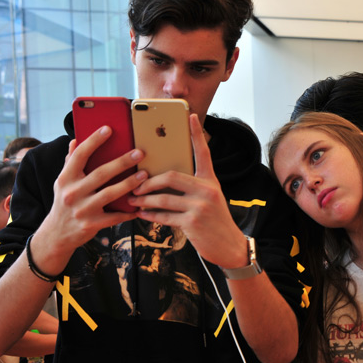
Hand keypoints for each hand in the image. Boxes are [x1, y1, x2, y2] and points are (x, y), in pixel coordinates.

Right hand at [38, 126, 147, 260]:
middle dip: (122, 162)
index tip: (108, 129)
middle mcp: (72, 193)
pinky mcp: (92, 224)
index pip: (80, 155)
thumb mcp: (62, 182)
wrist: (57, 234)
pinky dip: (128, 211)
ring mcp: (82, 209)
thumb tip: (76, 140)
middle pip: (100, 174)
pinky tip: (140, 206)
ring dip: (129, 184)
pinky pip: (115, 216)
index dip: (94, 141)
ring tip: (144, 175)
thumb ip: (70, 162)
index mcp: (65, 178)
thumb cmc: (64, 202)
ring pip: (110, 194)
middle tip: (139, 153)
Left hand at [130, 114, 245, 267]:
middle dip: (148, 181)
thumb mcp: (210, 199)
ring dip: (144, 200)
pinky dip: (150, 215)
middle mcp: (207, 190)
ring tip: (132, 201)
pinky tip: (141, 214)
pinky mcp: (193, 222)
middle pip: (171, 176)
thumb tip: (164, 181)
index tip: (190, 116)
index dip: (197, 134)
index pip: (203, 153)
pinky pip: (165, 216)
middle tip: (134, 185)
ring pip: (163, 198)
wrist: (230, 246)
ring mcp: (200, 206)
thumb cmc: (215, 222)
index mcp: (210, 181)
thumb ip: (193, 188)